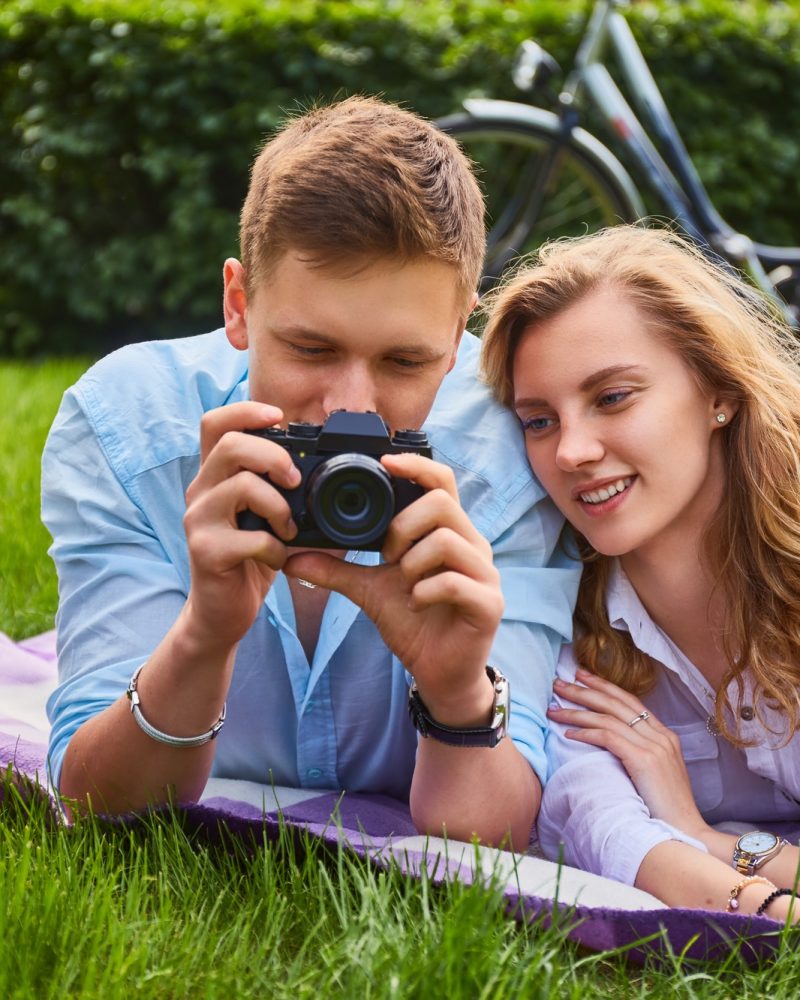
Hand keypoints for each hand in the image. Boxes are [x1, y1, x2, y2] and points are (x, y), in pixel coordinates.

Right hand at [180, 401, 299, 650]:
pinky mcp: (206, 551)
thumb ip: (285, 490)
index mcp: (215, 476)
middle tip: (295, 480)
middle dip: (273, 455)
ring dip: (279, 506)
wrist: (222, 612)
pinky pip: (251, 538)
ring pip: (240, 485)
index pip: (215, 423)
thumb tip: (339, 472)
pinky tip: (279, 559)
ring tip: (289, 529)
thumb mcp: (267, 516)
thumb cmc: (249, 559)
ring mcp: (198, 521)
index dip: (246, 411)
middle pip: (229, 444)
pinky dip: (276, 548)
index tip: (278, 417)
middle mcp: (200, 491)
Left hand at [283, 453, 503, 725]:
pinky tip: (416, 604)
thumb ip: (335, 569)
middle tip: (387, 554)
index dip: (415, 466)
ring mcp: (485, 573)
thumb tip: (290, 558)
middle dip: (403, 525)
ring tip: (403, 582)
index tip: (384, 463)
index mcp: (450, 532)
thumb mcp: (369, 590)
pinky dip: (424, 591)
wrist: (440, 672)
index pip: (442, 482)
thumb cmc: (414, 621)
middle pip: (442, 503)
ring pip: (447, 539)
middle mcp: (472, 545)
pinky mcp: (488, 603)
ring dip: (412, 561)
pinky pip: (454, 582)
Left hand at [548, 668, 709, 839]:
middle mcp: (661, 736)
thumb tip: (611, 744)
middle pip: (617, 703)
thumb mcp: (656, 774)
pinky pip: (608, 737)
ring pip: (609, 717)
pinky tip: (569, 734)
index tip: (582, 677)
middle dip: (586, 690)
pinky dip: (587, 732)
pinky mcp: (644, 760)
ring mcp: (654, 746)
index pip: (630, 701)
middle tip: (560, 683)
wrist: (686, 833)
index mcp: (665, 736)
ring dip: (578, 711)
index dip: (605, 687)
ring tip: (554, 709)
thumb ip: (640, 754)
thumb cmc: (666, 810)